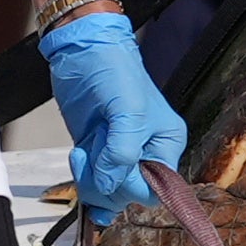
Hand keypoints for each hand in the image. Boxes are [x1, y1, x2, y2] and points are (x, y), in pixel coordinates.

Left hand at [39, 9, 185, 219]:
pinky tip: (79, 157)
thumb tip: (108, 185)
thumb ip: (122, 152)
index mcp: (166, 143)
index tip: (116, 170)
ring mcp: (117, 153)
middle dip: (108, 182)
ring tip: (84, 153)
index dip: (134, 186)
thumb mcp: (128, 111)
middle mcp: (145, 152)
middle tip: (96, 156)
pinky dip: (81, 177)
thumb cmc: (115, 72)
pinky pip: (90, 180)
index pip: (158, 188)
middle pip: (130, 193)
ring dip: (90, 179)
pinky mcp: (96, 151)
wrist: (81, 52)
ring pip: (108, 190)